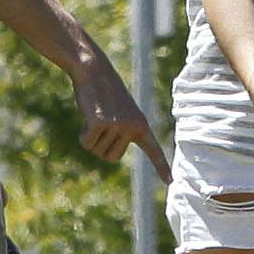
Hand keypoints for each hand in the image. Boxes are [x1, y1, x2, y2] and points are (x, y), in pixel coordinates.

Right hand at [72, 56, 164, 173]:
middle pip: (112, 157)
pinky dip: (83, 135)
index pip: (154, 150)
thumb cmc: (106, 94)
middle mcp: (132, 127)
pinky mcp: (100, 123)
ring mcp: (117, 125)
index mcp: (142, 125)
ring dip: (91, 138)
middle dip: (102, 146)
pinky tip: (87, 117)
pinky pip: (87, 144)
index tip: (170, 182)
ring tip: (96, 115)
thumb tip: (111, 154)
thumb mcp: (120, 113)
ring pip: (98, 152)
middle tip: (102, 123)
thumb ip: (122, 133)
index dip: (161, 167)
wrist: (95, 71)